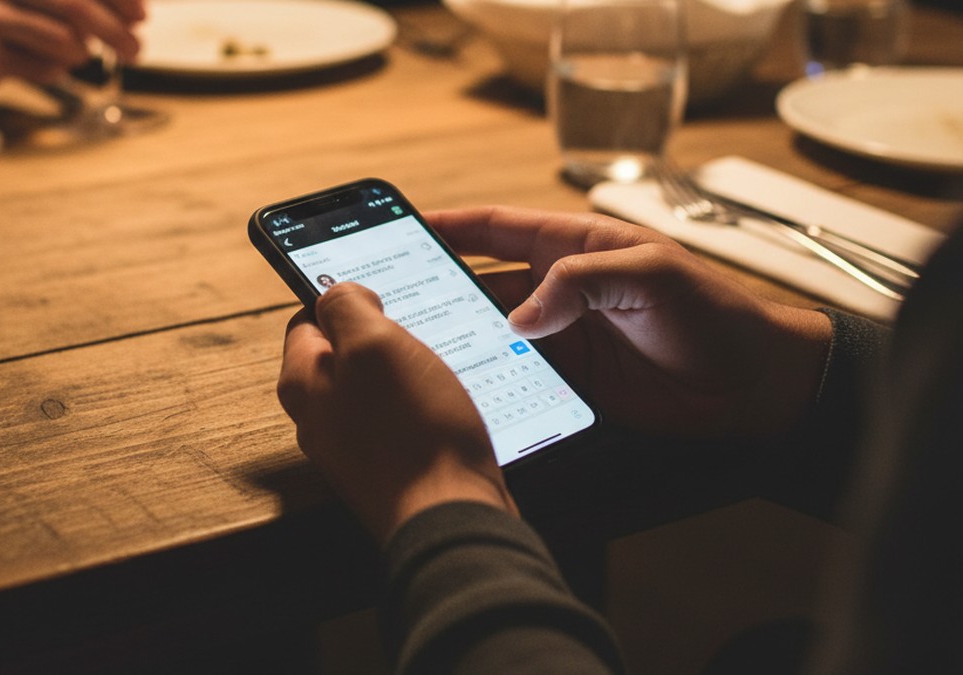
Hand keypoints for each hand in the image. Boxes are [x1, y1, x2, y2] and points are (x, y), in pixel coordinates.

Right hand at [0, 0, 145, 86]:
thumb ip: (83, 1)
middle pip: (74, 6)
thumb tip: (136, 12)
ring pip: (64, 42)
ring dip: (80, 53)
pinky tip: (40, 62)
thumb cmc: (4, 11)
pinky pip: (44, 70)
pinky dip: (54, 70)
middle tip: (135, 50)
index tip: (143, 15)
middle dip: (114, 31)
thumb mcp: (41, 0)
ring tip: (74, 53)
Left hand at [278, 283, 516, 542]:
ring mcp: (353, 446)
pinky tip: (448, 407)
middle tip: (417, 333)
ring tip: (439, 370)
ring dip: (407, 372)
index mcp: (303, 383)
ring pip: (375, 387)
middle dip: (380, 337)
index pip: (306, 319)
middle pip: (342, 354)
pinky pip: (399, 420)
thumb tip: (338, 294)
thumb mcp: (375, 345)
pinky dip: (422, 407)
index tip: (381, 297)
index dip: (343, 299)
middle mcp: (319, 417)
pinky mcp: (388, 467)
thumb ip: (346, 307)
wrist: (450, 517)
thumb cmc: (413, 432)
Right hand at [428, 207, 831, 437]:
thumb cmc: (712, 313)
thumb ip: (582, 284)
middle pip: (483, 283)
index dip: (452, 226)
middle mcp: (560, 289)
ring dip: (461, 339)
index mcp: (576, 246)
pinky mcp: (570, 380)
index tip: (405, 226)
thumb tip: (520, 318)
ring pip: (493, 333)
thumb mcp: (650, 276)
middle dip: (440, 288)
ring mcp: (562, 336)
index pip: (499, 228)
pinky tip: (461, 386)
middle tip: (394, 298)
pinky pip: (516, 375)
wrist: (751, 384)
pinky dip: (489, 380)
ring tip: (416, 346)